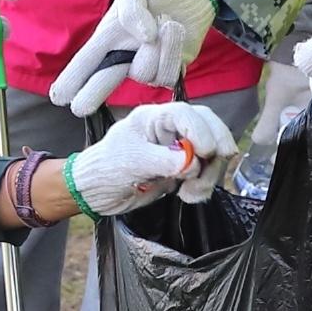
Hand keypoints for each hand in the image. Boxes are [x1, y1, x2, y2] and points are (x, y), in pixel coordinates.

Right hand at [50, 0, 215, 114]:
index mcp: (107, 38)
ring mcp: (146, 66)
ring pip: (144, 74)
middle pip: (103, 82)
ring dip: (157, 48)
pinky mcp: (171, 70)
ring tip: (165, 21)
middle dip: (91, 94)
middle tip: (79, 108)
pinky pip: (169, 74)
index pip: (85, 62)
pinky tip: (175, 30)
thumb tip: (143, 37)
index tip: (59, 96)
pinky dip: (173, 50)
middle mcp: (123, 57)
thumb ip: (131, 9)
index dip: (71, 79)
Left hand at [67, 101, 244, 214]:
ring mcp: (178, 150)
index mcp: (153, 118)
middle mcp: (169, 130)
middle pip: (208, 128)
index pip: (186, 114)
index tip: (207, 151)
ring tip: (191, 193)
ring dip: (209, 174)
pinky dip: (204, 186)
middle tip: (216, 164)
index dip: (201, 130)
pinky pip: (204, 174)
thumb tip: (192, 163)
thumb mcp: (131, 161)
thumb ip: (163, 160)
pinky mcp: (182, 171)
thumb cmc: (104, 168)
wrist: (96, 193)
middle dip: (215, 147)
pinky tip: (189, 196)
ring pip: (210, 154)